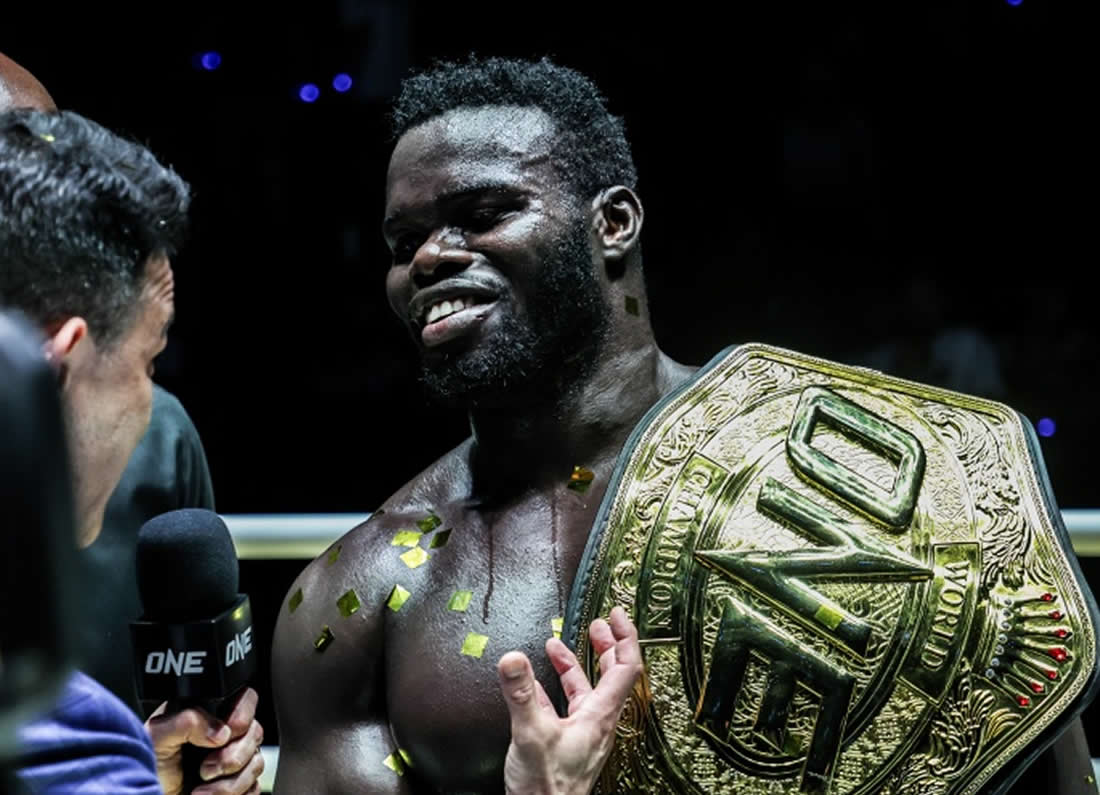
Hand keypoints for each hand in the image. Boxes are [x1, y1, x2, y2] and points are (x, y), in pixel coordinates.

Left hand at [145, 687, 264, 794]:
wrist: (143, 794)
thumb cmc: (145, 767)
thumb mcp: (156, 736)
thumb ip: (186, 721)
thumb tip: (219, 730)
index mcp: (209, 713)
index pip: (246, 700)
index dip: (241, 716)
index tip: (223, 737)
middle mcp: (225, 734)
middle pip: (255, 734)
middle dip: (231, 758)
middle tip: (205, 770)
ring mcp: (234, 759)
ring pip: (256, 764)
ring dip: (228, 784)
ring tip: (201, 790)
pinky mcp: (237, 784)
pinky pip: (254, 788)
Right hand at [497, 606, 641, 794]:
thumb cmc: (547, 789)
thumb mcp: (530, 734)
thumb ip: (521, 694)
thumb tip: (513, 659)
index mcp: (600, 716)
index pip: (626, 667)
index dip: (624, 636)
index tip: (615, 614)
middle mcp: (597, 722)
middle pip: (611, 674)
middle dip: (603, 645)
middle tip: (596, 623)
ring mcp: (583, 734)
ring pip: (585, 690)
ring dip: (573, 665)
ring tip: (556, 645)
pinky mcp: (567, 744)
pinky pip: (565, 708)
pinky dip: (553, 690)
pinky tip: (535, 685)